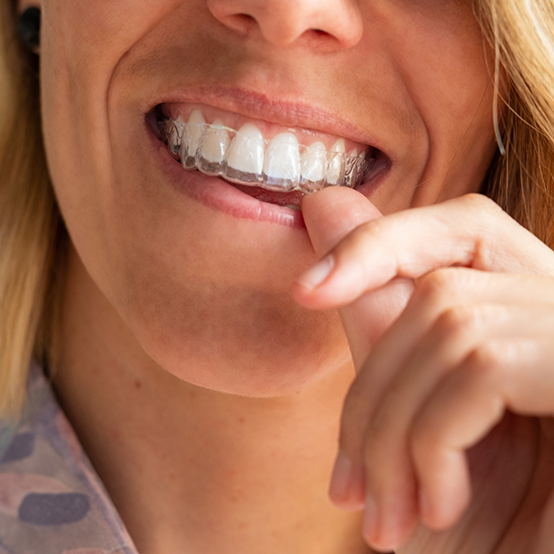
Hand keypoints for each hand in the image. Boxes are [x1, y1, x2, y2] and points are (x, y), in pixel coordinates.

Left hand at [293, 188, 553, 553]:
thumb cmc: (480, 523)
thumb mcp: (412, 412)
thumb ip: (374, 308)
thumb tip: (323, 203)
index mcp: (531, 316)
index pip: (465, 226)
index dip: (383, 240)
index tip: (307, 290)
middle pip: (441, 290)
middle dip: (372, 390)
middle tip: (350, 487)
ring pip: (449, 326)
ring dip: (393, 432)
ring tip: (388, 513)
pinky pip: (480, 367)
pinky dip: (432, 443)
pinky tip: (438, 506)